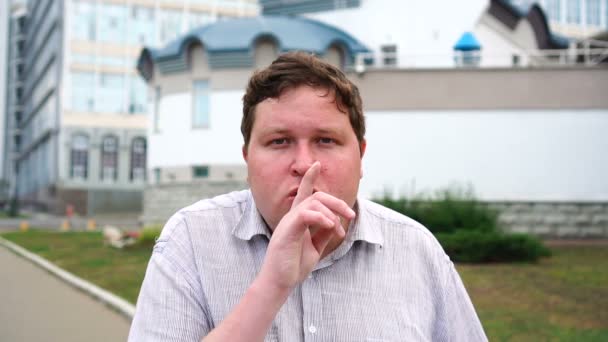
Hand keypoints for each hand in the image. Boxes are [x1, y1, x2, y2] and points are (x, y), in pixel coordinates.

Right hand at [258, 162, 355, 292]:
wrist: (279, 282)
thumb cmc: (294, 266)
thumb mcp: (314, 247)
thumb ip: (323, 233)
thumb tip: (335, 221)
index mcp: (298, 220)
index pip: (304, 194)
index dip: (309, 178)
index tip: (316, 164)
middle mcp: (292, 217)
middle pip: (316, 196)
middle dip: (336, 202)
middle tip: (350, 215)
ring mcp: (288, 223)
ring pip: (313, 203)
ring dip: (332, 213)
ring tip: (338, 229)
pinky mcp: (287, 231)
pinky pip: (306, 215)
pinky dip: (321, 218)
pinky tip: (330, 227)